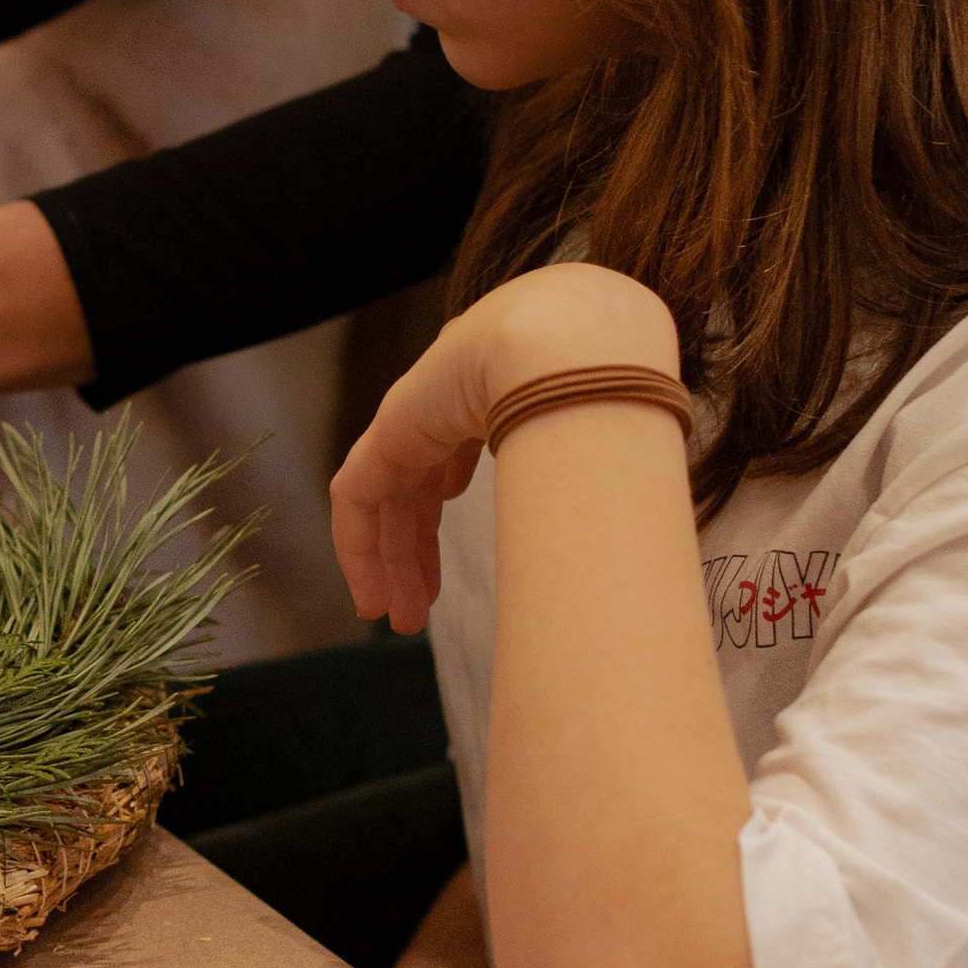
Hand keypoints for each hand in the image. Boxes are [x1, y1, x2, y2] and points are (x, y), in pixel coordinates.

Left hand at [330, 260, 677, 634]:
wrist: (575, 346)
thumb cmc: (607, 389)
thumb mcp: (590, 444)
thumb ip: (579, 480)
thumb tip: (611, 539)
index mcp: (485, 399)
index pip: (442, 471)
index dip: (433, 531)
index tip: (438, 589)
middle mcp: (442, 404)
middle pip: (414, 493)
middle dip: (411, 558)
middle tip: (414, 619)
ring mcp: (414, 414)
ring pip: (384, 502)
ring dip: (389, 565)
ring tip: (401, 621)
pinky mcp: (392, 429)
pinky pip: (356, 496)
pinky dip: (358, 548)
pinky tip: (372, 593)